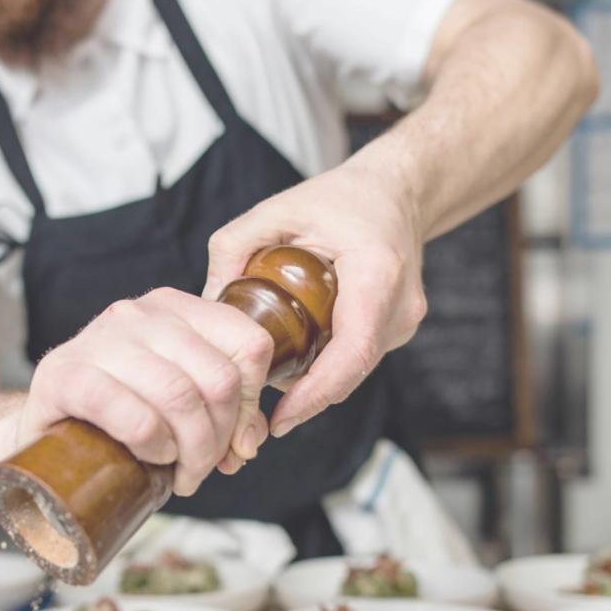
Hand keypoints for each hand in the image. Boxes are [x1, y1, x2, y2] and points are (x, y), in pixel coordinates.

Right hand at [14, 288, 275, 495]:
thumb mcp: (179, 402)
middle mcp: (138, 313)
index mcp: (175, 309)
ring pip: (181, 396)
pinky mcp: (64, 375)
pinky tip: (150, 458)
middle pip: (219, 377)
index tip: (237, 440)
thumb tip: (253, 439)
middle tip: (203, 468)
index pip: (249, 343)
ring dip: (191, 451)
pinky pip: (133, 414)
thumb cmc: (116, 419)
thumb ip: (224, 409)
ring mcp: (98, 339)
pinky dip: (153, 445)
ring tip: (180, 474)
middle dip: (221, 438)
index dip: (252, 403)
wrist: (38, 434)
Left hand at [204, 151, 425, 437]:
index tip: (279, 419)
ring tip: (265, 389)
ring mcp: (404, 321)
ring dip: (313, 384)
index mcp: (377, 274)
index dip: (315, 394)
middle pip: (350, 371)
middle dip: (305, 398)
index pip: (353, 352)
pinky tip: (291, 364)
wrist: (396, 191)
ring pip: (353, 369)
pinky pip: (357, 358)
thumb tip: (207, 301)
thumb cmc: (340, 198)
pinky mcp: (397, 328)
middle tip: (255, 416)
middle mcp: (400, 305)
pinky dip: (325, 367)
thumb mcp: (278, 209)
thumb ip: (234, 246)